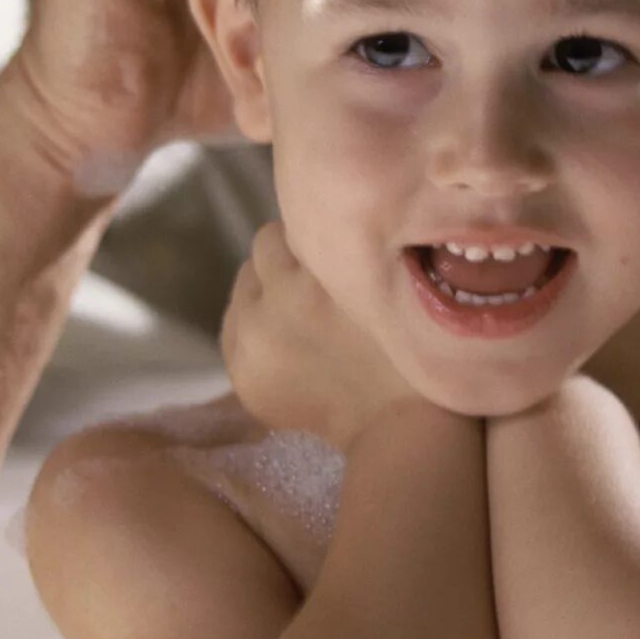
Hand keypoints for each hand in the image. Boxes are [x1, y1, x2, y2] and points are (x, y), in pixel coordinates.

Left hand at [221, 223, 418, 449]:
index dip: (311, 237)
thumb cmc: (405, 344)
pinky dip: (255, 329)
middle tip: (315, 285)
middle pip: (259, 253)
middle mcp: (269, 307)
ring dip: (266, 294)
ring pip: (244, 289)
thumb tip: (312, 213)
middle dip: (283, 264)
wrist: (398, 425)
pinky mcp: (241, 375)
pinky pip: (234, 329)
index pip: (285, 228)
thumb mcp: (378, 279)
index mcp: (306, 280)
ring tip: (300, 316)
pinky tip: (286, 343)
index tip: (330, 251)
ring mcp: (249, 345)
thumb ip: (338, 246)